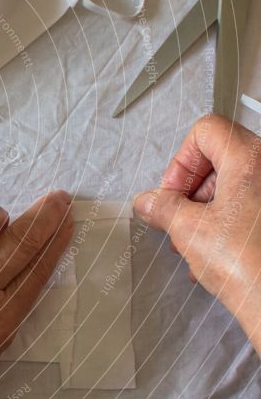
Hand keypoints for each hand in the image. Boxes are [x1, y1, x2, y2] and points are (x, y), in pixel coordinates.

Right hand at [134, 114, 260, 354]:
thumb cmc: (250, 267)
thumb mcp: (188, 230)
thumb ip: (162, 208)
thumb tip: (149, 202)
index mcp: (250, 160)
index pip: (206, 131)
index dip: (181, 162)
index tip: (173, 194)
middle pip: (222, 157)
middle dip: (194, 189)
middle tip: (181, 218)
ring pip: (238, 182)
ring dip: (211, 208)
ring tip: (198, 241)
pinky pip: (253, 203)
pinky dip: (233, 219)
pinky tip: (219, 251)